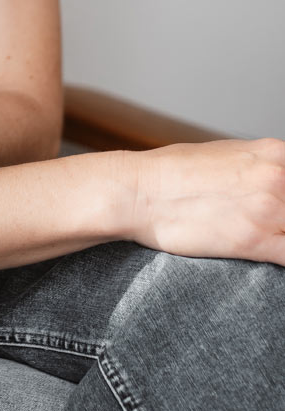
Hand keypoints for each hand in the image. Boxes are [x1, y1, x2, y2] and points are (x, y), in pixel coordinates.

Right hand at [128, 137, 284, 265]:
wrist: (139, 191)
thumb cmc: (173, 172)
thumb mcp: (225, 154)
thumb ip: (259, 167)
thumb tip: (274, 182)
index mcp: (273, 152)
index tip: (282, 210)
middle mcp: (277, 176)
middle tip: (274, 227)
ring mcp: (268, 209)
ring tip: (268, 239)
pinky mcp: (255, 241)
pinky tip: (272, 258)